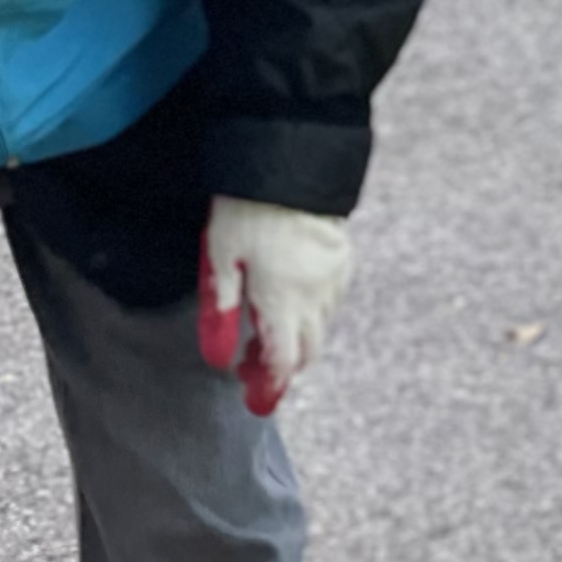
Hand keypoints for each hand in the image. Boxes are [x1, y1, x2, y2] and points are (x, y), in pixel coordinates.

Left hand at [199, 198, 357, 417]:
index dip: (269, 386)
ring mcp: (334, 278)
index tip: (253, 401)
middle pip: (307, 352)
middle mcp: (316, 296)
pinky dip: (309, 313)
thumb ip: (220, 311)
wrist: (291, 160)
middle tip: (250, 367)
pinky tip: (286, 299)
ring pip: (319, 327)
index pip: (284, 362)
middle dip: (281, 367)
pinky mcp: (343, 259)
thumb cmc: (246, 209)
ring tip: (263, 328)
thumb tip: (219, 359)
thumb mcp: (220, 258)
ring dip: (295, 338)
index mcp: (284, 300)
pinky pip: (329, 302)